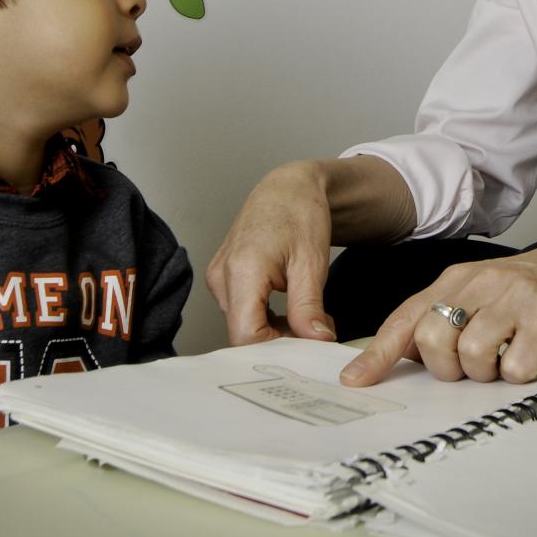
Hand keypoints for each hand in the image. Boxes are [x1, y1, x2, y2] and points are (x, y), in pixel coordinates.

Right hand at [207, 162, 338, 345]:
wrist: (287, 188)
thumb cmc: (300, 213)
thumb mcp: (312, 262)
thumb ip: (309, 306)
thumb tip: (315, 341)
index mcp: (242, 269)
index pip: (246, 335)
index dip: (277, 349)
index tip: (308, 347)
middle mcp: (222, 276)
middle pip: (243, 333)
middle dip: (281, 342)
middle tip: (317, 332)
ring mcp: (219, 278)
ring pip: (242, 326)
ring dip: (276, 332)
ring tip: (309, 317)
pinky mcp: (223, 279)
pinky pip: (241, 313)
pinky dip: (267, 320)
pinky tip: (291, 311)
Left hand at [340, 240, 536, 385]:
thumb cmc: (536, 290)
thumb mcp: (483, 294)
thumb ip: (445, 317)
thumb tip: (407, 357)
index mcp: (458, 279)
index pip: (406, 316)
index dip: (377, 353)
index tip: (355, 380)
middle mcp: (481, 283)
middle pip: (432, 339)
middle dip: (447, 368)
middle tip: (473, 365)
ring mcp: (515, 298)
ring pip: (471, 356)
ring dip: (487, 372)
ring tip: (507, 356)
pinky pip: (515, 368)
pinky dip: (520, 374)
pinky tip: (531, 355)